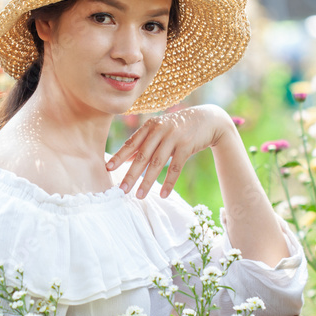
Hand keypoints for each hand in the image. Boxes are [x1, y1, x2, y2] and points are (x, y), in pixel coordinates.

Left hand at [106, 105, 232, 199]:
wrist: (208, 120)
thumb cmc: (179, 127)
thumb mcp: (160, 130)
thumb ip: (143, 143)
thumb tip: (123, 160)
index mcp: (150, 126)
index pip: (131, 143)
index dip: (119, 156)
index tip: (108, 168)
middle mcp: (160, 130)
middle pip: (142, 155)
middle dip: (131, 174)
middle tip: (121, 189)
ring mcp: (173, 137)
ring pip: (157, 163)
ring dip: (147, 181)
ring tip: (139, 196)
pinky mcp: (186, 146)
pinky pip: (175, 167)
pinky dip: (169, 182)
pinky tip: (162, 194)